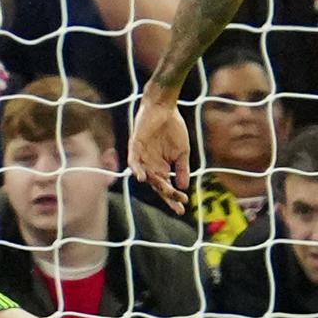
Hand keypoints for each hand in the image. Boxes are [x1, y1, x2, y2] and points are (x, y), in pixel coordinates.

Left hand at [127, 87, 191, 212]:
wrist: (165, 108)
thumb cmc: (173, 128)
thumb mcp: (182, 152)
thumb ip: (182, 169)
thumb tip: (184, 188)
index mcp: (161, 167)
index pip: (166, 187)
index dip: (173, 198)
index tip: (183, 208)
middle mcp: (151, 165)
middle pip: (157, 185)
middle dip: (167, 196)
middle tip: (177, 205)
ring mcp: (142, 157)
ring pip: (146, 176)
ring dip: (155, 184)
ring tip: (165, 191)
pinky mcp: (135, 146)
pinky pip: (133, 161)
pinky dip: (136, 169)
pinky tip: (142, 177)